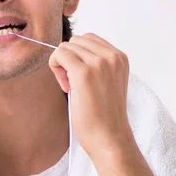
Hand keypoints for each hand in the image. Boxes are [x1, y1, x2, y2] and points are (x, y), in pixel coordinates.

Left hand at [49, 33, 132, 158]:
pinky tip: (66, 87)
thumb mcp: (106, 81)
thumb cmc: (103, 115)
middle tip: (72, 83)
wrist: (109, 137)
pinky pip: (58, 54)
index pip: (88, 39)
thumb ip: (96, 64)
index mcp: (120, 57)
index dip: (78, 55)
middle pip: (76, 41)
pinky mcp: (83, 73)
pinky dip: (55, 68)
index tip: (80, 77)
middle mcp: (112, 56)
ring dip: (61, 65)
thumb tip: (69, 50)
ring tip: (71, 87)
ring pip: (66, 46)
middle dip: (69, 59)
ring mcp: (99, 63)